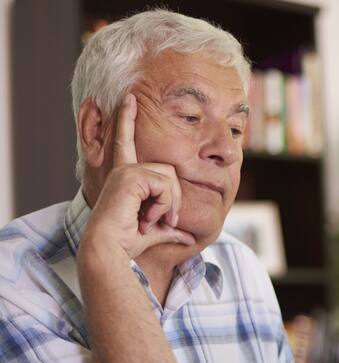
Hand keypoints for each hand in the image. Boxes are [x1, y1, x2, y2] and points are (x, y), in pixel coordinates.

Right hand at [81, 93, 194, 260]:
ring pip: (170, 179)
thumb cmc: (127, 242)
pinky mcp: (130, 176)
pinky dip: (164, 205)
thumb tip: (189, 236)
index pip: (128, 142)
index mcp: (126, 176)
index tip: (129, 97)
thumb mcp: (156, 231)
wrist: (109, 249)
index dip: (127, 119)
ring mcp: (126, 171)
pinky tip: (149, 217)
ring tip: (153, 221)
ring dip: (169, 205)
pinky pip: (164, 186)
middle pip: (170, 171)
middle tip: (166, 221)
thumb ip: (172, 228)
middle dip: (174, 200)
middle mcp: (124, 169)